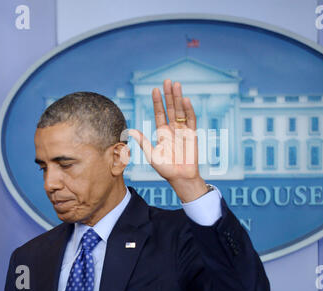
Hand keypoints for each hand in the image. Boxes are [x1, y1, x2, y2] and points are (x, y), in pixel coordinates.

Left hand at [128, 79, 207, 202]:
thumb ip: (143, 142)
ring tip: (176, 84)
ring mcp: (183, 130)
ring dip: (178, 98)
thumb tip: (130, 131)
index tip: (155, 89)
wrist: (180, 177)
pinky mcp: (192, 134)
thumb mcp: (151, 154)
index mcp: (162, 132)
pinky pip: (191, 119)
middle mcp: (172, 129)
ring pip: (180, 110)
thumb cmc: (165, 169)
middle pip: (170, 108)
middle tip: (167, 80)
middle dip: (169, 95)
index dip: (158, 102)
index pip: (159, 113)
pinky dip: (189, 110)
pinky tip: (185, 100)